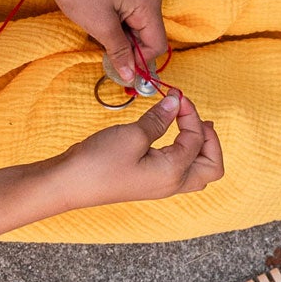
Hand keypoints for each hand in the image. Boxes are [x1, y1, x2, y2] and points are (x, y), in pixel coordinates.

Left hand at [46, 0, 169, 86]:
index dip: (140, 60)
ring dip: (123, 39)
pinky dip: (121, 28)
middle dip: (130, 48)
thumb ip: (120, 54)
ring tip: (102, 32)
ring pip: (141, 30)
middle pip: (150, 37)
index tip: (120, 66)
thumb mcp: (101, 28)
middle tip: (106, 49)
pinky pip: (134, 19)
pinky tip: (105, 23)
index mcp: (150, 0)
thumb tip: (130, 78)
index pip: (158, 43)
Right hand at [58, 93, 222, 206]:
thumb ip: (159, 119)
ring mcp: (161, 186)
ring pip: (198, 172)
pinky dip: (185, 153)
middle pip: (211, 168)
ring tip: (191, 126)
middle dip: (211, 141)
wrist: (69, 183)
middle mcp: (172, 184)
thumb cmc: (99, 162)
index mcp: (173, 174)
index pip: (197, 140)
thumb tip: (176, 103)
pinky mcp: (149, 182)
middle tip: (199, 119)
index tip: (176, 95)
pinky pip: (181, 171)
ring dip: (201, 149)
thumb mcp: (132, 135)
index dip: (191, 114)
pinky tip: (173, 138)